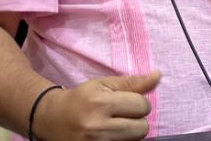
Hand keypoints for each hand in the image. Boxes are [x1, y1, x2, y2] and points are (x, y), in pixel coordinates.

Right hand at [37, 71, 160, 140]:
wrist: (52, 119)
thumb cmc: (82, 98)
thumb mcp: (104, 85)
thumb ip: (132, 82)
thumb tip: (158, 75)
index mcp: (100, 103)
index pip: (142, 106)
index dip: (138, 103)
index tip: (126, 103)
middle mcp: (97, 126)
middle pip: (142, 128)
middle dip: (136, 120)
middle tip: (121, 116)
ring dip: (130, 134)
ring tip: (115, 126)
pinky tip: (111, 135)